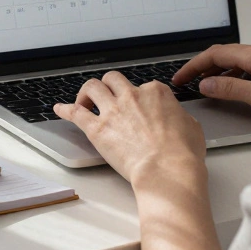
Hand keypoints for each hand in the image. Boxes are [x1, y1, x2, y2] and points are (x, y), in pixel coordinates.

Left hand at [53, 71, 206, 187]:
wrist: (167, 170)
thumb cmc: (182, 153)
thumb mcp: (192, 127)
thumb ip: (178, 116)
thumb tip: (176, 118)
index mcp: (156, 93)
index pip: (143, 86)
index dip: (139, 96)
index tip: (136, 106)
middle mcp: (132, 96)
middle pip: (113, 79)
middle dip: (109, 86)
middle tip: (106, 96)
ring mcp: (112, 110)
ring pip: (91, 87)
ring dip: (86, 93)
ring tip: (84, 101)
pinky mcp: (97, 128)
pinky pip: (75, 113)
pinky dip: (65, 109)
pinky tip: (59, 109)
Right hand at [172, 43, 250, 113]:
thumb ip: (231, 88)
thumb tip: (206, 84)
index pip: (214, 54)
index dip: (193, 66)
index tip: (180, 77)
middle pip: (224, 53)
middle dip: (202, 66)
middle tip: (187, 80)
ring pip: (237, 58)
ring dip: (218, 69)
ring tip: (206, 84)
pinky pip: (249, 64)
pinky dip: (233, 72)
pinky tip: (233, 84)